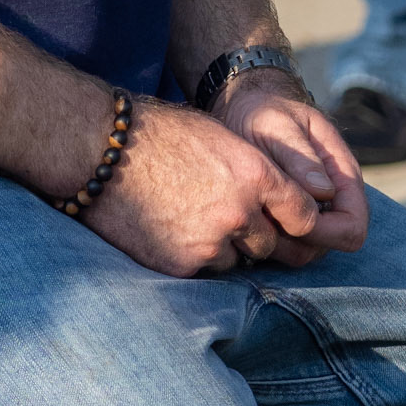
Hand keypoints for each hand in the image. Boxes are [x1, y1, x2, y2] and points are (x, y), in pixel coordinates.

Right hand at [87, 100, 329, 277]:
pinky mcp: (180, 266)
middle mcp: (240, 213)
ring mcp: (210, 243)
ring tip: (188, 221)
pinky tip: (167, 232)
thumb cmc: (156, 133)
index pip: (304, 214)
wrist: (100, 149)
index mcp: (256, 174)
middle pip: (270, 244)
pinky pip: (201, 272)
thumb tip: (274, 197)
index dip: (298, 220)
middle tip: (228, 221)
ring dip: (221, 248)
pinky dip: (189, 258)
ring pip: (234, 261)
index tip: (288, 223)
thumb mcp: (218, 138)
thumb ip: (252, 172)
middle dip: (254, 236)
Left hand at [216, 74, 367, 263]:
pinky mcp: (295, 214)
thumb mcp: (278, 127)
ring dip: (283, 242)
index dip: (326, 234)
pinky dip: (273, 238)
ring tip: (253, 213)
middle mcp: (335, 194)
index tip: (289, 220)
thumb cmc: (263, 114)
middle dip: (301, 241)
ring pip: (311, 248)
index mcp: (342, 172)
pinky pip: (292, 243)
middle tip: (261, 218)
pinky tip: (250, 217)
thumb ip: (300, 158)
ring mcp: (317, 206)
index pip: (354, 225)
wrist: (247, 108)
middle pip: (334, 244)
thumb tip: (325, 192)